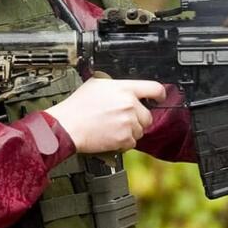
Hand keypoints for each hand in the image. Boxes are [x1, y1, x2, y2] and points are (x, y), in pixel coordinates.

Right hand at [45, 78, 166, 153]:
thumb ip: (115, 85)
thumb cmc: (77, 107)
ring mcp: (128, 122)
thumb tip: (122, 87)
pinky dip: (123, 142)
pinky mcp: (124, 138)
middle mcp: (129, 104)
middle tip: (122, 119)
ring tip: (112, 128)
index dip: (159, 94)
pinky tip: (110, 136)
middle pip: (148, 115)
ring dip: (130, 131)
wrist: (67, 126)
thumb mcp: (96, 84)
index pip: (154, 88)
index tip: (160, 98)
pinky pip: (132, 142)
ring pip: (140, 130)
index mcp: (124, 88)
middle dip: (138, 118)